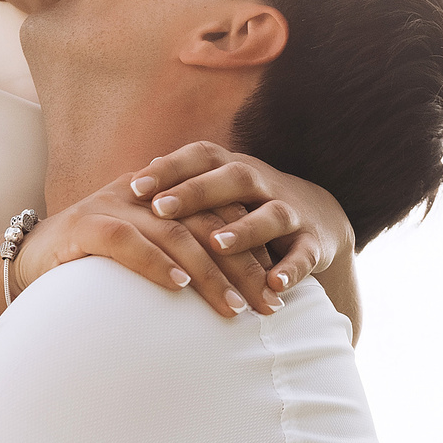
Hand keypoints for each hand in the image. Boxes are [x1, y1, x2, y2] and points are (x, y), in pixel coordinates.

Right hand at [11, 174, 279, 318]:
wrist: (23, 260)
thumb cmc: (89, 265)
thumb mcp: (141, 254)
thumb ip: (179, 257)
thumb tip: (234, 290)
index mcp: (162, 196)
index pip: (219, 215)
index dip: (251, 249)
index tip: (276, 287)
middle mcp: (142, 194)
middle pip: (206, 224)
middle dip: (242, 267)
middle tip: (268, 305)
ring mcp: (113, 206)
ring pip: (174, 233)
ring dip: (208, 273)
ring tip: (233, 308)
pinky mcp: (84, 225)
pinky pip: (126, 242)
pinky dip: (155, 264)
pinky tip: (179, 287)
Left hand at [125, 143, 348, 296]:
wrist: (318, 214)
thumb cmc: (246, 205)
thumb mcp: (218, 190)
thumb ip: (181, 189)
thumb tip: (124, 188)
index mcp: (233, 168)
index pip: (200, 157)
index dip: (169, 169)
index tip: (135, 186)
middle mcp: (263, 184)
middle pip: (234, 178)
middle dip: (197, 192)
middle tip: (161, 210)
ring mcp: (290, 212)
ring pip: (271, 215)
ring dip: (245, 229)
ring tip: (217, 244)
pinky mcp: (313, 242)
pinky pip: (304, 254)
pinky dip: (292, 269)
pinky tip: (273, 285)